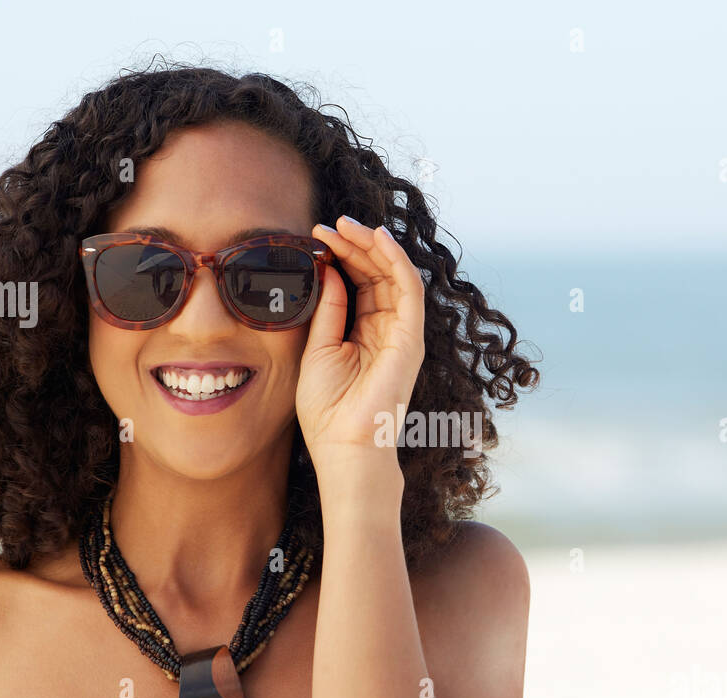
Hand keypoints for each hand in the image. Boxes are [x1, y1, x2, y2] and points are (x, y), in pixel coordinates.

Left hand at [296, 216, 425, 473]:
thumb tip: (329, 269)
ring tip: (348, 225)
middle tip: (331, 224)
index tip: (316, 236)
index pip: (359, 282)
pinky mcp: (410, 338)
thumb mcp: (317, 348)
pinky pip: (410, 290)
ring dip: (373, 245)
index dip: (342, 255)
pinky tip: (378, 239)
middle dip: (356, 244)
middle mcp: (386, 329)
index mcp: (364, 332)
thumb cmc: (327, 408)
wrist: (342, 444)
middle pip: (377, 273)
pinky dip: (397, 261)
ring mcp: (401, 333)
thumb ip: (327, 309)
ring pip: (395, 275)